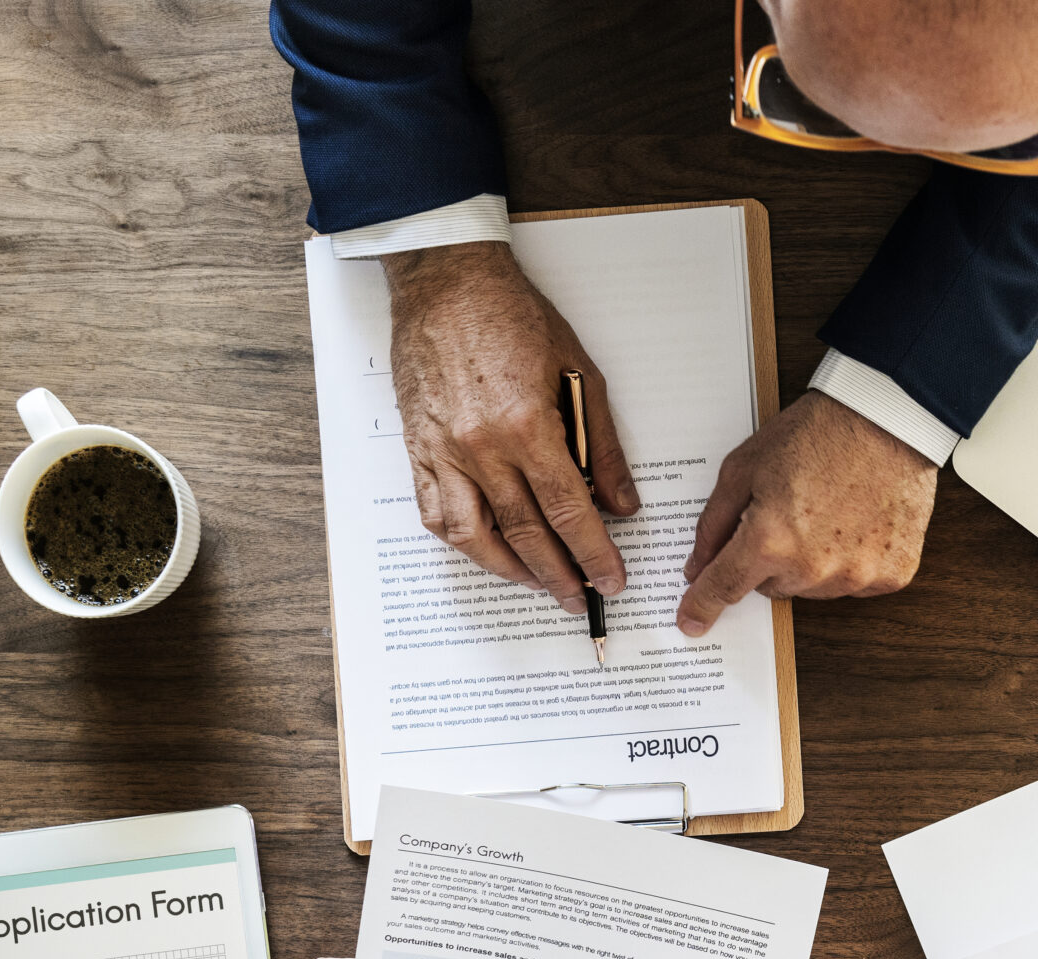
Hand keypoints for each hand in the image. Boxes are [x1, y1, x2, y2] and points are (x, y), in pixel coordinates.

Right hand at [384, 240, 639, 611]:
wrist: (445, 281)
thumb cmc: (514, 318)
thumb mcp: (580, 374)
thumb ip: (602, 447)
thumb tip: (622, 505)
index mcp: (527, 426)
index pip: (568, 512)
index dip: (594, 553)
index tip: (612, 579)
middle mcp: (480, 447)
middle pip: (525, 533)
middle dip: (559, 574)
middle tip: (581, 598)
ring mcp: (442, 450)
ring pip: (474, 536)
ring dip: (510, 570)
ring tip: (539, 583)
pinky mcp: (416, 448)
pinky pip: (434, 513)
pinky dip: (464, 542)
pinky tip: (488, 552)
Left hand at [676, 391, 936, 636]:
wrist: (887, 418)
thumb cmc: (816, 434)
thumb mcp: (744, 466)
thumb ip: (714, 523)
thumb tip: (698, 566)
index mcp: (770, 540)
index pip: (725, 588)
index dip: (702, 606)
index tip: (691, 623)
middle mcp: (814, 568)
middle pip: (771, 587)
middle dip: (769, 558)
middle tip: (787, 515)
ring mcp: (857, 576)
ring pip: (813, 588)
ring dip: (812, 562)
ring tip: (827, 514)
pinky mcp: (892, 575)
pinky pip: (856, 583)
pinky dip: (852, 561)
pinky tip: (858, 523)